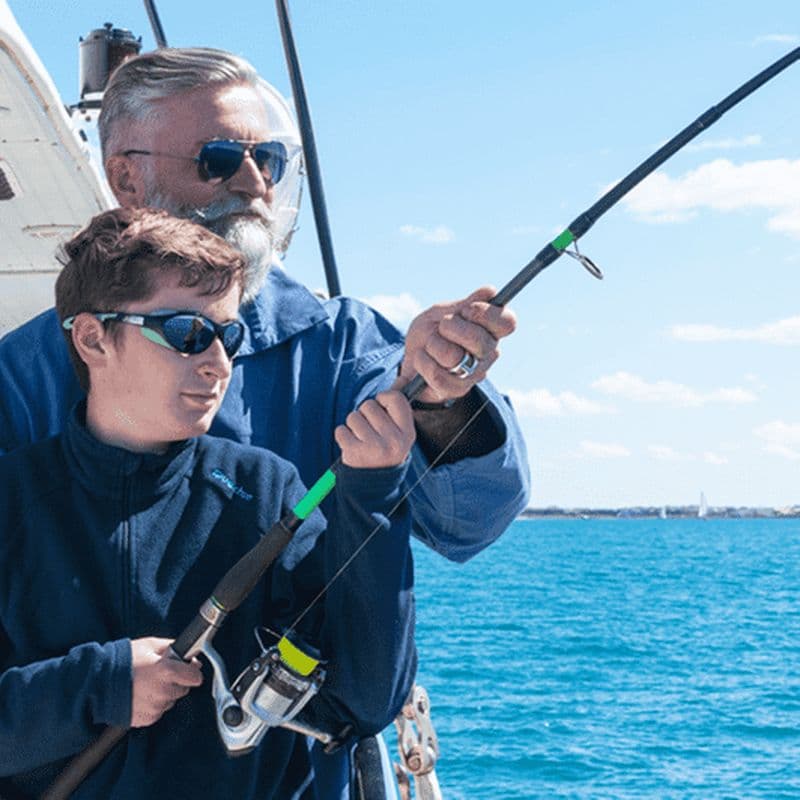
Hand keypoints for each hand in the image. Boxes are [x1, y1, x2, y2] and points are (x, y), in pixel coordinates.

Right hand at [130, 637, 203, 727]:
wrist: (98, 683)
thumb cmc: (123, 660)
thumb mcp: (150, 645)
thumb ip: (172, 648)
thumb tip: (189, 653)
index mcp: (167, 671)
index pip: (196, 677)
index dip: (192, 672)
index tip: (188, 669)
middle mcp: (163, 691)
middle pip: (183, 689)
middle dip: (176, 681)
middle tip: (160, 674)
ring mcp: (155, 707)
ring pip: (171, 701)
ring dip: (164, 694)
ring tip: (146, 684)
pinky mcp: (146, 719)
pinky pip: (158, 711)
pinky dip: (153, 704)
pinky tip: (141, 695)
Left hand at [335, 389, 414, 467]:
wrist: (373, 485)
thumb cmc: (384, 452)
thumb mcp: (399, 435)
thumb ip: (396, 413)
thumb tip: (396, 385)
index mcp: (407, 433)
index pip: (395, 398)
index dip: (383, 399)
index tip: (381, 409)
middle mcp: (394, 440)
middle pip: (369, 405)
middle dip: (365, 415)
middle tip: (369, 431)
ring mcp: (374, 447)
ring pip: (353, 416)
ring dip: (353, 425)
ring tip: (360, 439)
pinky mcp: (355, 453)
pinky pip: (341, 430)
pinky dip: (343, 435)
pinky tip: (351, 445)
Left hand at [400, 287, 515, 403]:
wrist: (409, 362)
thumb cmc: (429, 334)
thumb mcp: (441, 313)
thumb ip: (463, 305)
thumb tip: (490, 292)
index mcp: (490, 331)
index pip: (507, 322)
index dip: (486, 314)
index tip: (466, 310)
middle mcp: (488, 353)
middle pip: (480, 341)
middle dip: (451, 328)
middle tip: (442, 327)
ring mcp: (474, 373)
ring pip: (453, 356)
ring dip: (432, 345)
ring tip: (429, 346)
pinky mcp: (457, 390)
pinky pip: (437, 374)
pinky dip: (422, 362)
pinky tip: (422, 359)